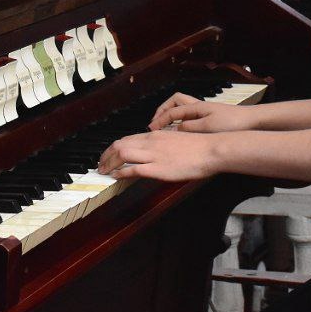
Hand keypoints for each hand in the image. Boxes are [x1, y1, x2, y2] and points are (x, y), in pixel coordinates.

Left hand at [96, 129, 220, 181]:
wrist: (210, 150)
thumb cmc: (198, 146)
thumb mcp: (176, 139)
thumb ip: (163, 143)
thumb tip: (154, 150)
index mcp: (155, 135)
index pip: (127, 139)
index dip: (114, 148)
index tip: (108, 155)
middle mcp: (151, 142)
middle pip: (119, 145)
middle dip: (106, 155)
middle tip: (100, 165)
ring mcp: (153, 155)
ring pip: (122, 154)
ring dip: (109, 163)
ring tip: (104, 171)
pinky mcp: (157, 168)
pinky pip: (133, 169)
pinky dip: (121, 172)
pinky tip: (116, 176)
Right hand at [149, 92, 256, 132]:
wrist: (252, 121)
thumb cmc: (232, 122)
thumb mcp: (208, 126)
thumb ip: (190, 127)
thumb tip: (175, 129)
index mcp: (196, 107)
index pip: (172, 111)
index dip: (160, 120)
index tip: (151, 129)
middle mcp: (199, 107)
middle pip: (175, 102)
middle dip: (163, 110)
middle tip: (155, 123)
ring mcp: (204, 112)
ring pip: (182, 108)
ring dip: (172, 115)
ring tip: (165, 127)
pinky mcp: (210, 118)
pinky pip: (190, 116)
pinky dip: (182, 121)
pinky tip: (182, 132)